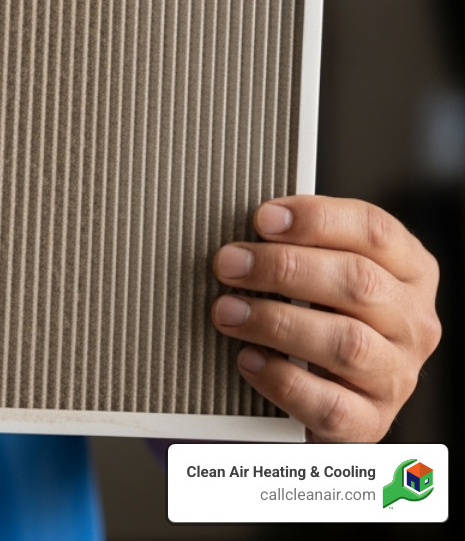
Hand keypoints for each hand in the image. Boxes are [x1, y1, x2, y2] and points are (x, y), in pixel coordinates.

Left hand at [210, 194, 440, 441]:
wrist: (333, 397)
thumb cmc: (323, 318)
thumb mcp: (326, 273)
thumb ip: (302, 246)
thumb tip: (246, 232)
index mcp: (409, 272)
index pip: (375, 231)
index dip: (317, 219)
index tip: (263, 218)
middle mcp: (412, 322)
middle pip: (358, 282)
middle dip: (283, 268)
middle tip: (229, 264)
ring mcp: (397, 375)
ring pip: (347, 343)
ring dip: (276, 322)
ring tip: (227, 311)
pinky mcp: (372, 422)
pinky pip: (331, 404)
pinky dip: (283, 380)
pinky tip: (248, 360)